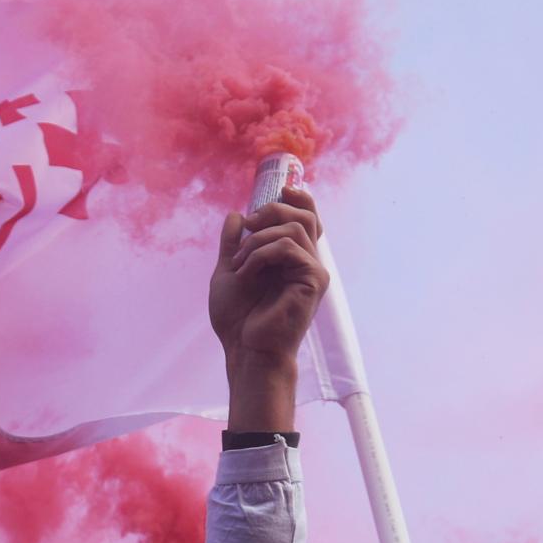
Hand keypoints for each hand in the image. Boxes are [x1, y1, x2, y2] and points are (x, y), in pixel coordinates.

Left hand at [207, 186, 327, 432]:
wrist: (244, 348)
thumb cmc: (238, 319)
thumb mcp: (229, 271)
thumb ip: (233, 244)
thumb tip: (235, 214)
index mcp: (293, 258)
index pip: (307, 218)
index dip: (298, 198)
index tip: (276, 193)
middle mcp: (308, 262)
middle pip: (305, 215)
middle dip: (272, 211)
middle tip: (247, 226)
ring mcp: (313, 271)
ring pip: (295, 228)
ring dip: (259, 238)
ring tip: (240, 262)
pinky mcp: (314, 281)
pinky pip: (288, 247)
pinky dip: (261, 253)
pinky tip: (248, 271)